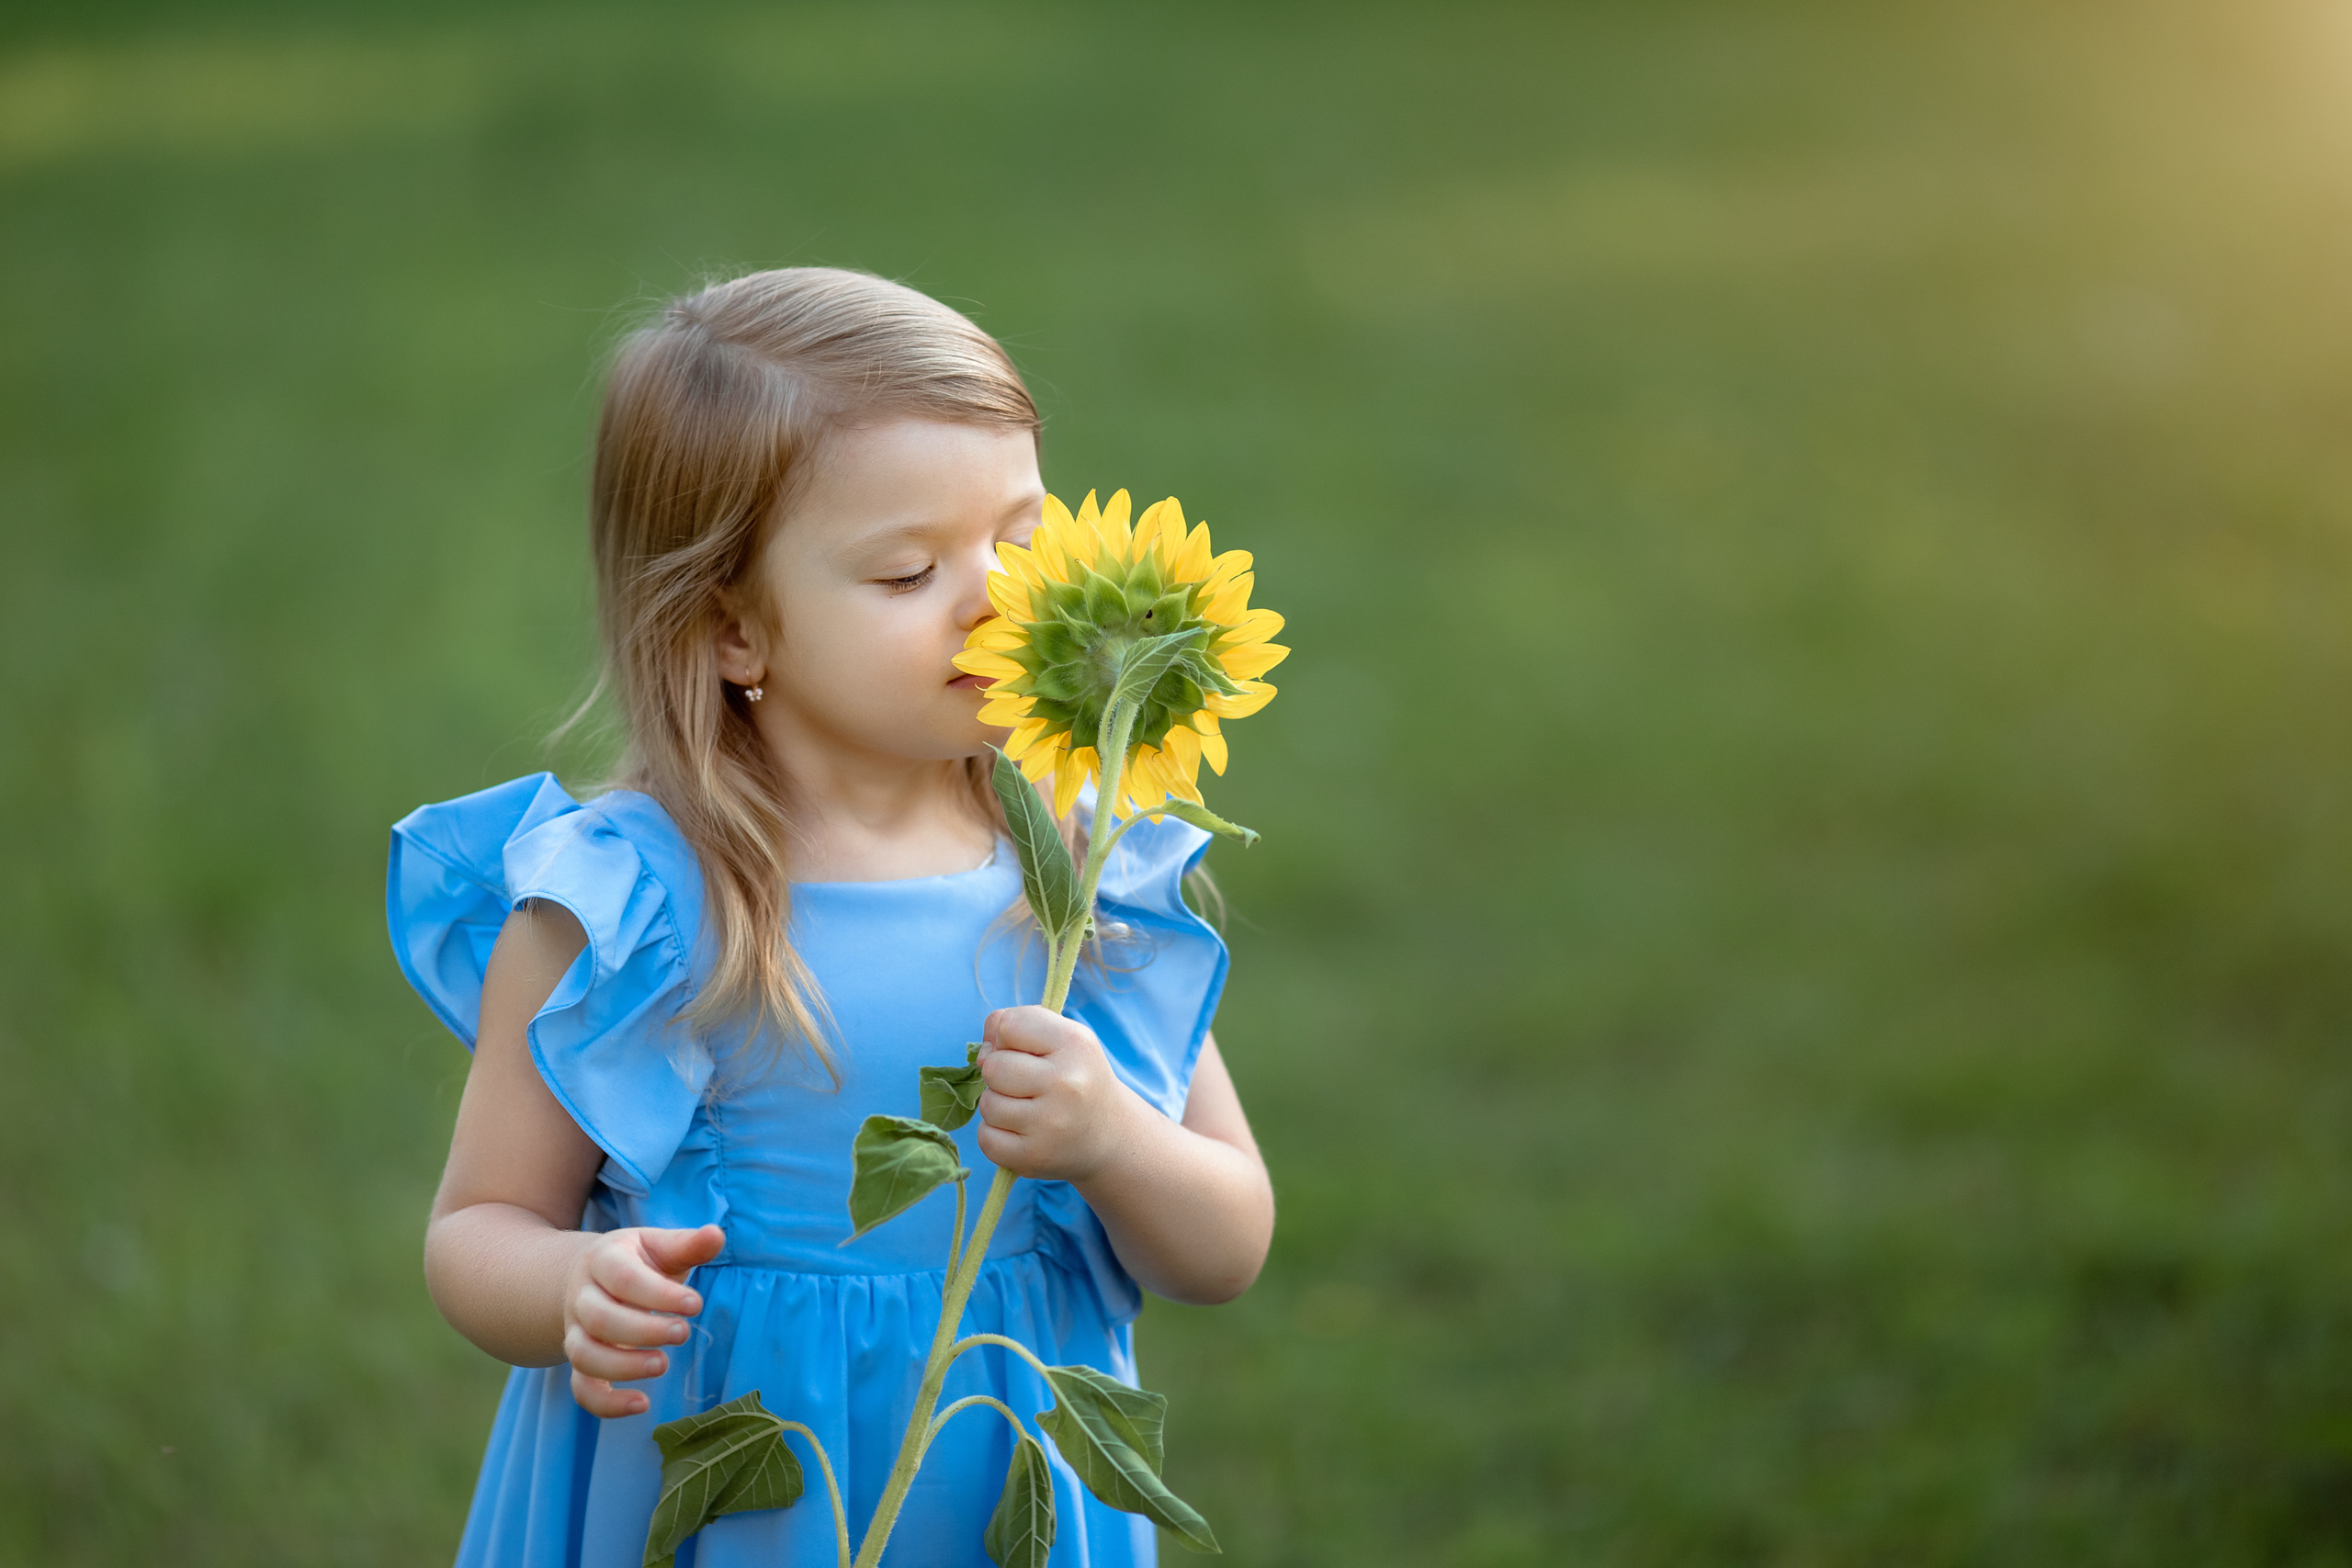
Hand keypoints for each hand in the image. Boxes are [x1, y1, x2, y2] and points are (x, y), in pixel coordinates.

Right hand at [561, 1223, 723, 1417]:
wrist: (592, 1276)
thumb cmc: (638, 1262)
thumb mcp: (659, 1246)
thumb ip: (688, 1245)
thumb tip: (716, 1234)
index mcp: (603, 1260)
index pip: (624, 1278)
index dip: (660, 1294)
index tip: (695, 1304)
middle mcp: (582, 1296)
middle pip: (600, 1318)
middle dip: (643, 1330)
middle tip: (682, 1333)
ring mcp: (576, 1331)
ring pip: (584, 1354)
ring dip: (623, 1366)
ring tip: (663, 1365)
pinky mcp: (581, 1361)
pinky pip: (582, 1388)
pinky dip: (606, 1404)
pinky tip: (642, 1405)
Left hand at [975, 1006, 1139, 1181]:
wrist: (1110, 1135)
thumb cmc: (1076, 1077)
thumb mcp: (1061, 1038)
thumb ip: (1017, 1026)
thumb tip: (980, 1055)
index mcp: (1074, 1044)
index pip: (1008, 1025)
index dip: (1006, 1038)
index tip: (1024, 1052)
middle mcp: (1066, 1082)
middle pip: (993, 1067)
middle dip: (1000, 1074)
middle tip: (1026, 1085)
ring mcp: (1050, 1123)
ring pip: (987, 1104)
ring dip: (998, 1105)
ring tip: (1025, 1109)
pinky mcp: (1034, 1156)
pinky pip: (986, 1138)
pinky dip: (995, 1135)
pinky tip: (1019, 1132)